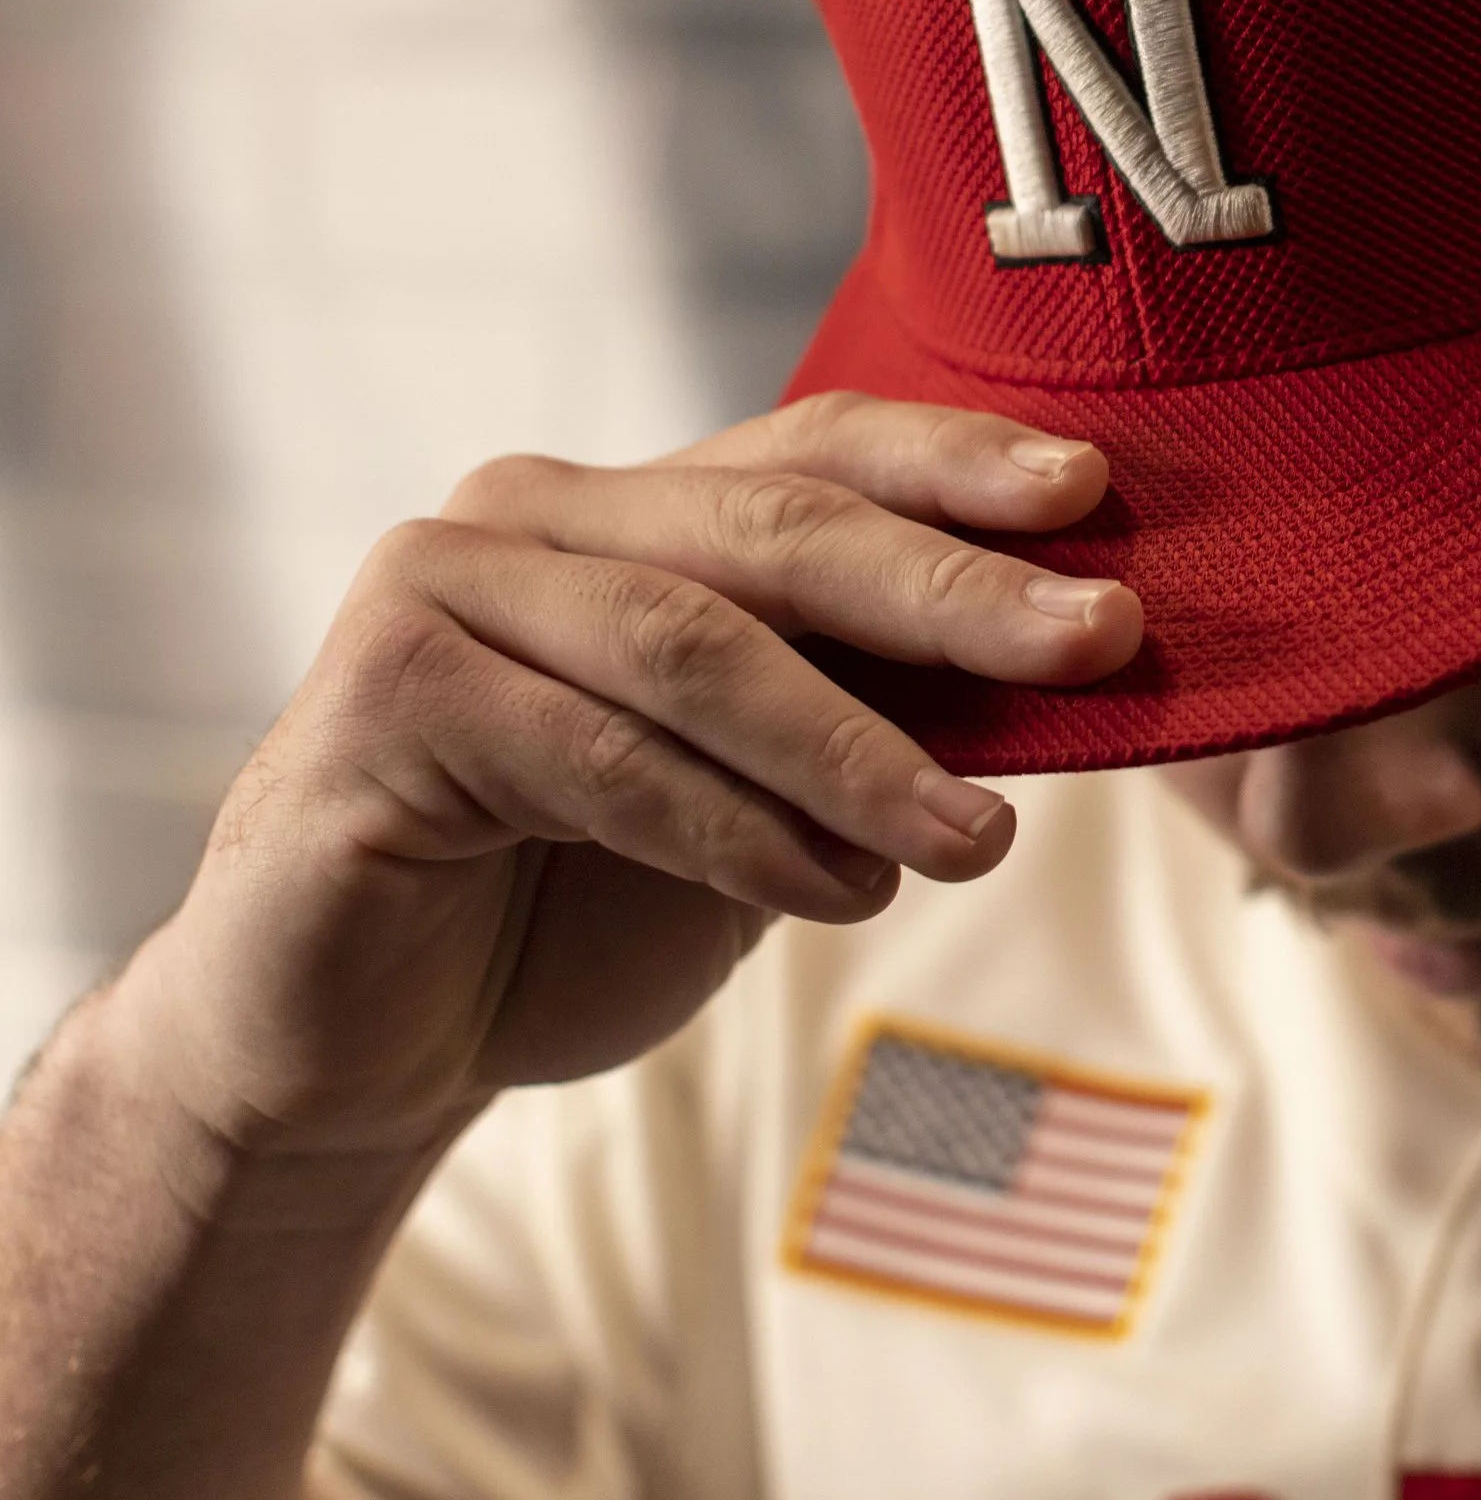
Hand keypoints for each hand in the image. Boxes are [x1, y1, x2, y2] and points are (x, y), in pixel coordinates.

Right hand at [113, 395, 1141, 1187]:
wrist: (364, 1050)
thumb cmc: (574, 907)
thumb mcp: (762, 800)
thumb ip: (873, 716)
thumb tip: (1076, 667)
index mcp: (630, 510)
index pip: (815, 449)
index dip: (955, 462)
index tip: (1098, 493)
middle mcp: (531, 514)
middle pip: (772, 526)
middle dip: (951, 587)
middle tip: (1097, 639)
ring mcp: (441, 587)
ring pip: (691, 641)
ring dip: (855, 745)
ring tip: (978, 840)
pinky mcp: (381, 694)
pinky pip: (594, 750)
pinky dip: (732, 825)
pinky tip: (834, 892)